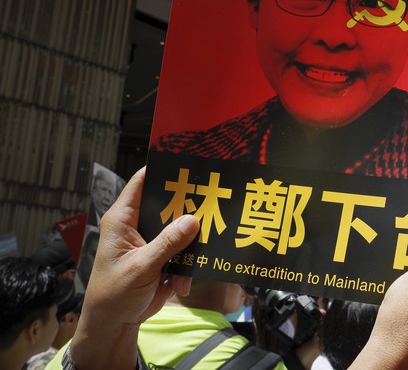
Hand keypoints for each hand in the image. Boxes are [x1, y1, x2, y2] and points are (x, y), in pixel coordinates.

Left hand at [69, 167, 199, 368]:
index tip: (188, 162)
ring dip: (192, 244)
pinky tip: (181, 285)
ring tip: (201, 254)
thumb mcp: (141, 266)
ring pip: (183, 228)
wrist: (115, 325)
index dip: (162, 169)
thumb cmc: (115, 292)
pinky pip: (186, 252)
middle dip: (189, 206)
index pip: (142, 182)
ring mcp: (154, 241)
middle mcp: (139, 224)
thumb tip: (194, 219)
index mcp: (124, 219)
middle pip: (169, 203)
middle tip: (214, 200)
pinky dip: (188, 267)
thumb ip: (168, 243)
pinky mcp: (165, 257)